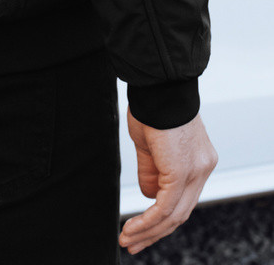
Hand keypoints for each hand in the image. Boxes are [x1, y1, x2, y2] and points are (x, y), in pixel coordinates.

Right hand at [119, 107, 217, 254]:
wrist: (158, 87)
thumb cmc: (153, 106)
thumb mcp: (149, 144)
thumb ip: (151, 170)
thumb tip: (148, 194)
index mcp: (199, 161)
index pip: (183, 199)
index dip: (162, 217)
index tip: (143, 228)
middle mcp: (203, 168)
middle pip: (181, 212)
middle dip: (154, 232)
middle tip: (133, 243)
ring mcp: (196, 171)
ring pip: (174, 215)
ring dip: (148, 231)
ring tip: (128, 240)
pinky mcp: (182, 173)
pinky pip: (165, 207)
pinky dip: (147, 222)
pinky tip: (132, 229)